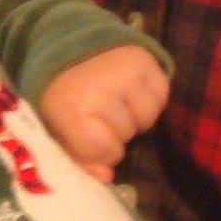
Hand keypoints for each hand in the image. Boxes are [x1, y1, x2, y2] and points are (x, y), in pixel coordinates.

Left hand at [37, 43, 168, 181]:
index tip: (90, 134)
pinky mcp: (144, 60)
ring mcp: (125, 74)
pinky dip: (150, 99)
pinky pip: (161, 97)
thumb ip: (81, 159)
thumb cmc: (63, 96)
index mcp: (72, 110)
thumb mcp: (59, 130)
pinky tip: (130, 89)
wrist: (65, 45)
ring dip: (135, 115)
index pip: (105, 150)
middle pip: (126, 135)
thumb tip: (108, 176)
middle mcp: (101, 91)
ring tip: (116, 99)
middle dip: (116, 130)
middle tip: (100, 111)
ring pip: (147, 118)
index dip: (101, 148)